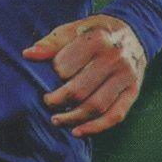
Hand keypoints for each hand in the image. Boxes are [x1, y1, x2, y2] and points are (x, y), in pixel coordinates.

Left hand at [22, 14, 146, 137]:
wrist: (133, 32)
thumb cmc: (96, 31)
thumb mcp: (74, 29)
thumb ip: (51, 43)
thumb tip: (28, 55)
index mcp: (97, 39)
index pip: (65, 67)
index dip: (54, 73)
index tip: (52, 73)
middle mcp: (114, 58)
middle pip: (79, 90)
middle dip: (58, 100)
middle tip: (47, 101)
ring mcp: (126, 77)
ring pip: (96, 106)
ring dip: (73, 118)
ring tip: (56, 119)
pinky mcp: (133, 91)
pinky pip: (115, 116)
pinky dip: (95, 128)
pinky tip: (77, 132)